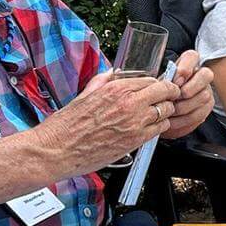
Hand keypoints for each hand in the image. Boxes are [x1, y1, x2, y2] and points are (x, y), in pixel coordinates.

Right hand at [32, 71, 179, 177]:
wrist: (56, 150)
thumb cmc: (65, 126)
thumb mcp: (84, 95)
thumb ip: (101, 82)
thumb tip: (111, 74)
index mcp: (116, 89)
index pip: (151, 80)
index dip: (158, 84)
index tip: (160, 87)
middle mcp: (129, 103)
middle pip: (164, 92)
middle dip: (169, 94)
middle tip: (169, 97)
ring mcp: (135, 122)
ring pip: (166, 111)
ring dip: (165, 111)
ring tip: (160, 113)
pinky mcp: (135, 141)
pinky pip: (159, 130)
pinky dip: (160, 127)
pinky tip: (152, 127)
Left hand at [163, 49, 214, 139]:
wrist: (160, 115)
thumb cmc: (159, 96)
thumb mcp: (158, 87)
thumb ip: (164, 82)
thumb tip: (167, 85)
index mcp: (186, 65)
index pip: (192, 56)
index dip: (186, 67)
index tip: (176, 80)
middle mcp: (200, 75)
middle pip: (206, 74)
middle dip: (190, 88)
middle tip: (176, 97)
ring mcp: (206, 91)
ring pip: (203, 96)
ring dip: (184, 106)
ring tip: (170, 111)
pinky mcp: (207, 108)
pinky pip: (199, 113)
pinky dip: (183, 119)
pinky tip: (172, 121)